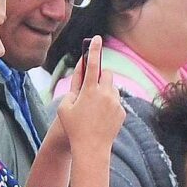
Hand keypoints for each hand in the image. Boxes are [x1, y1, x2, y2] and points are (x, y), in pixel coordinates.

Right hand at [51, 38, 124, 155]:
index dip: (93, 49)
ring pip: (112, 88)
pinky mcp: (122, 111)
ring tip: (95, 108)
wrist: (91, 149)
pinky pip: (116, 102)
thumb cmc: (73, 128)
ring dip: (105, 92)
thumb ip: (72, 90)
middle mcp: (105, 93)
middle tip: (92, 86)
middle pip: (107, 74)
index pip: (92, 64)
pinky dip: (110, 105)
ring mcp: (115, 102)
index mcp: (89, 90)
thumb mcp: (64, 108)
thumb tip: (81, 79)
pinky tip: (101, 118)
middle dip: (100, 77)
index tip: (96, 38)